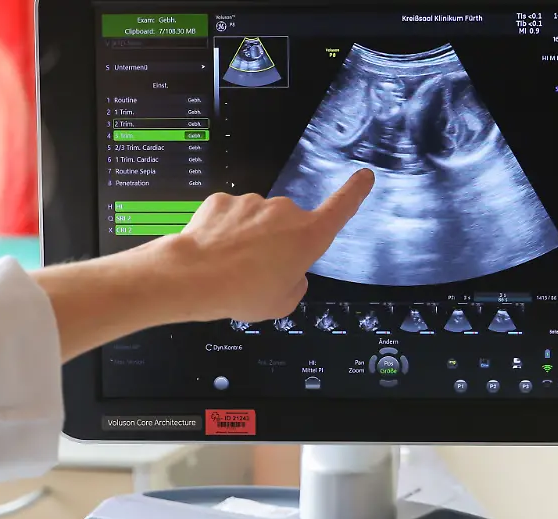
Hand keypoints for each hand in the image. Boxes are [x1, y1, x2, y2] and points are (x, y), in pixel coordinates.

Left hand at [29, 169, 373, 360]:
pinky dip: (224, 231)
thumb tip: (290, 272)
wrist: (194, 277)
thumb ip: (296, 283)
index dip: (355, 191)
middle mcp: (284, 213)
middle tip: (258, 271)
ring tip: (232, 266)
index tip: (363, 176)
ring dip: (248, 238)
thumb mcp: (283, 302)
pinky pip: (230, 215)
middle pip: (288, 225)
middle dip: (277, 243)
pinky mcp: (224, 200)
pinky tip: (215, 251)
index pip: (341, 207)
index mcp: (308, 236)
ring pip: (257, 220)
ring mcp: (253, 203)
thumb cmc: (240, 291)